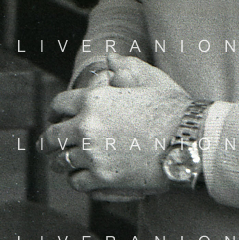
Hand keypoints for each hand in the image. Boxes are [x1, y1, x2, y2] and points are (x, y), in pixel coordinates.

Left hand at [41, 55, 192, 196]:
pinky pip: (77, 182)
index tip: (55, 117)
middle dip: (49, 141)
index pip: (59, 105)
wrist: (189, 140)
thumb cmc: (172, 110)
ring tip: (65, 163)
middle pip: (52, 137)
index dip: (55, 111)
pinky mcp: (103, 178)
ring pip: (62, 162)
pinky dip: (78, 179)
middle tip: (50, 145)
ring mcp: (92, 154)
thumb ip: (125, 70)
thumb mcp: (148, 83)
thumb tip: (110, 57)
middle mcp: (87, 126)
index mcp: (94, 100)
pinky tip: (83, 176)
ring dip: (62, 162)